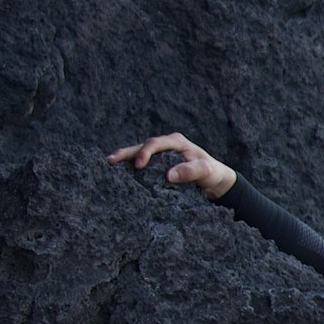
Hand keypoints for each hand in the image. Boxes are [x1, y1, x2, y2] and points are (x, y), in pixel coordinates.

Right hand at [106, 132, 235, 198]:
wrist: (215, 181)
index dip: (145, 153)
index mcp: (176, 142)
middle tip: (110, 160)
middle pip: (142, 146)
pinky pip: (141, 165)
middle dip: (126, 152)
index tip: (138, 166)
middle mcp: (166, 146)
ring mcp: (160, 156)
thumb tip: (168, 175)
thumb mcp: (204, 170)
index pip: (156, 143)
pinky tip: (117, 174)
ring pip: (138, 154)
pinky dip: (129, 168)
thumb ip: (189, 171)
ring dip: (124, 159)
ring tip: (108, 165)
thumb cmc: (211, 172)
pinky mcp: (158, 166)